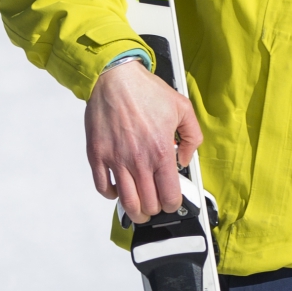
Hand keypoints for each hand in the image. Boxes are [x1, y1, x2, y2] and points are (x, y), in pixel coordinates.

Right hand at [85, 57, 200, 223]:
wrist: (114, 78)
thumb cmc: (144, 91)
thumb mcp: (183, 109)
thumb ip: (193, 137)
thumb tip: (186, 158)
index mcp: (161, 152)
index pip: (169, 197)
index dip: (172, 205)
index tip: (171, 201)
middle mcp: (139, 161)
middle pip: (148, 205)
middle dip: (154, 210)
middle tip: (154, 205)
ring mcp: (116, 160)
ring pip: (126, 203)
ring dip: (134, 212)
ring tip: (138, 209)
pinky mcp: (98, 156)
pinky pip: (102, 187)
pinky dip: (111, 194)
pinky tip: (117, 189)